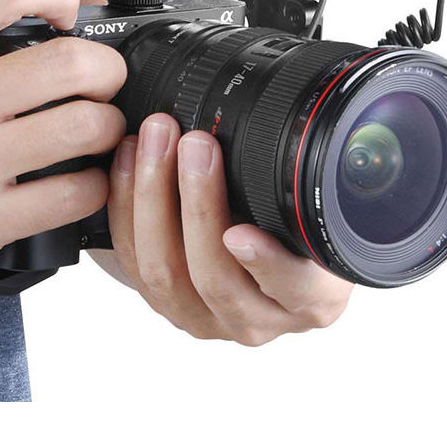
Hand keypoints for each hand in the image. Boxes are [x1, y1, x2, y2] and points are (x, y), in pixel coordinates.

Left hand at [95, 113, 352, 344]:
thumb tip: (293, 126)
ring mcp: (206, 318)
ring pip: (165, 273)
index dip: (265, 263)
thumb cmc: (300, 221)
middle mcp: (258, 320)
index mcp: (312, 301)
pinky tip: (129, 158)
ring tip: (157, 139)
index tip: (240, 232)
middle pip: (215, 278)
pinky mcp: (165, 303)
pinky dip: (126, 204)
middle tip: (195, 144)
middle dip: (197, 203)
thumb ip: (306, 190)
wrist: (267, 252)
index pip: (294, 288)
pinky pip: (132, 262)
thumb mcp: (320, 210)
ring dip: (153, 196)